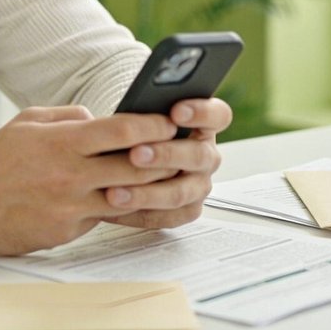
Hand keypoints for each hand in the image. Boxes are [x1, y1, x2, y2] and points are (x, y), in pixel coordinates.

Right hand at [0, 105, 185, 255]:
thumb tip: (103, 119)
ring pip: (127, 197)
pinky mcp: (67, 231)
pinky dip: (115, 208)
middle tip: (181, 151)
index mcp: (63, 142)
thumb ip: (71, 117)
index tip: (171, 121)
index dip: (153, 125)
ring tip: (164, 177)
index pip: (122, 130)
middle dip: (164, 158)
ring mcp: (70, 206)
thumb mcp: (30, 122)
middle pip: (136, 167)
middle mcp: (71, 175)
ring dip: (149, 188)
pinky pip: (102, 218)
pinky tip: (125, 199)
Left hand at [101, 97, 232, 230]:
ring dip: (147, 193)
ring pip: (181, 192)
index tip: (175, 111)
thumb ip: (141, 112)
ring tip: (114, 191)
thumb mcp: (139, 116)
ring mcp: (199, 185)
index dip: (201, 113)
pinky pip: (168, 217)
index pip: (218, 115)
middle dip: (166, 155)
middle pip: (198, 156)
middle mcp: (206, 156)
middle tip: (136, 153)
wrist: (119, 164)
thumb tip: (118, 112)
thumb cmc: (133, 134)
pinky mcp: (187, 210)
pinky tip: (112, 208)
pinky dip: (139, 213)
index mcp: (204, 126)